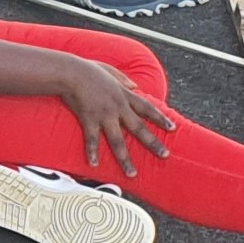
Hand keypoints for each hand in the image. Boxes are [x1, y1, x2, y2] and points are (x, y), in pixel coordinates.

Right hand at [55, 57, 175, 178]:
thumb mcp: (110, 70)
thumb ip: (123, 78)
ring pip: (118, 141)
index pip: (147, 108)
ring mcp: (104, 115)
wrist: (70, 71)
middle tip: (165, 155)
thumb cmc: (87, 69)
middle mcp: (118, 107)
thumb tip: (135, 85)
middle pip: (139, 128)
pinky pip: (93, 140)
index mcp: (124, 94)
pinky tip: (94, 164)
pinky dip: (93, 152)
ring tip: (132, 173)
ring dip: (125, 159)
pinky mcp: (89, 119)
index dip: (161, 118)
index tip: (173, 128)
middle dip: (153, 143)